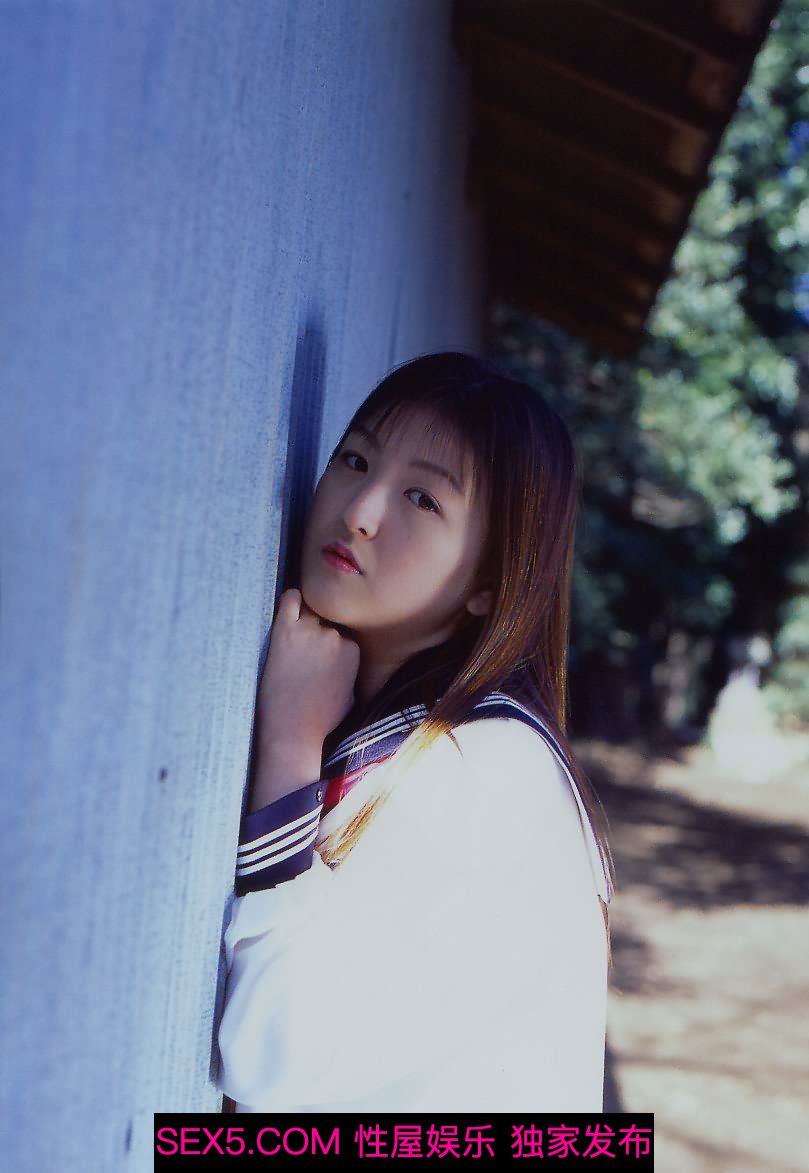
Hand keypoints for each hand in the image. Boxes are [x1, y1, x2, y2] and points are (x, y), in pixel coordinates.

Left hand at [255, 587, 360, 751]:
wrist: (293, 731)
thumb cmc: (322, 718)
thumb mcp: (352, 693)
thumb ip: (350, 666)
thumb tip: (346, 654)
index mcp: (354, 649)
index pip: (344, 627)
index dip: (333, 635)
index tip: (323, 644)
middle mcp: (335, 635)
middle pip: (328, 616)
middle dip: (320, 625)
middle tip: (308, 639)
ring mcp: (310, 631)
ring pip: (311, 605)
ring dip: (306, 614)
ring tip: (296, 629)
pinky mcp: (285, 631)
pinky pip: (290, 599)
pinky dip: (291, 600)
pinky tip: (288, 610)